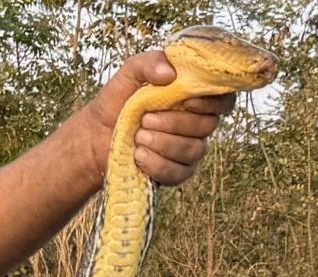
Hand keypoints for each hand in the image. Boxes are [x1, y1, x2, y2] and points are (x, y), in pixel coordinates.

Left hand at [81, 50, 236, 185]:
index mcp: (192, 98)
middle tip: (145, 119)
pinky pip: (179, 172)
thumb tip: (171, 73)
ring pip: (194, 149)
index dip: (213, 102)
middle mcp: (196, 124)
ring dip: (163, 142)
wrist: (94, 136)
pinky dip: (157, 164)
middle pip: (208, 125)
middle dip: (174, 123)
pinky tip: (139, 155)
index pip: (224, 100)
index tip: (187, 100)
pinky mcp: (176, 172)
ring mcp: (188, 150)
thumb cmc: (115, 102)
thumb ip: (149, 63)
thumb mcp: (128, 75)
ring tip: (138, 136)